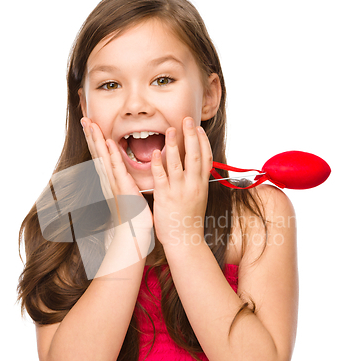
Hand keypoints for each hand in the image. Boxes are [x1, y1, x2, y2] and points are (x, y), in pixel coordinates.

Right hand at [81, 117, 153, 233]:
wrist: (134, 231)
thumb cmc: (133, 213)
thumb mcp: (128, 192)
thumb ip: (124, 181)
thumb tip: (124, 174)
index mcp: (111, 179)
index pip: (101, 155)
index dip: (95, 139)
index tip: (90, 124)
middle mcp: (109, 179)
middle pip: (97, 152)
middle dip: (90, 135)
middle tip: (84, 118)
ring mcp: (114, 183)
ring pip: (103, 156)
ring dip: (96, 140)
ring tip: (90, 124)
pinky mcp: (122, 187)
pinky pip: (116, 167)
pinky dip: (111, 154)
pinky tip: (107, 142)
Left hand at [150, 117, 212, 249]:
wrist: (185, 241)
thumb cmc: (189, 221)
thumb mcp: (198, 199)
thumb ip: (196, 183)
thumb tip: (196, 171)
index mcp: (201, 185)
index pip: (206, 158)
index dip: (203, 142)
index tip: (199, 129)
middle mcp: (193, 185)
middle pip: (195, 155)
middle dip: (192, 136)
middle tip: (188, 119)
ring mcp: (180, 190)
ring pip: (178, 163)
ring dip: (174, 144)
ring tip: (171, 129)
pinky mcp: (166, 197)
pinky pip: (162, 176)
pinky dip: (158, 163)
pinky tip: (155, 153)